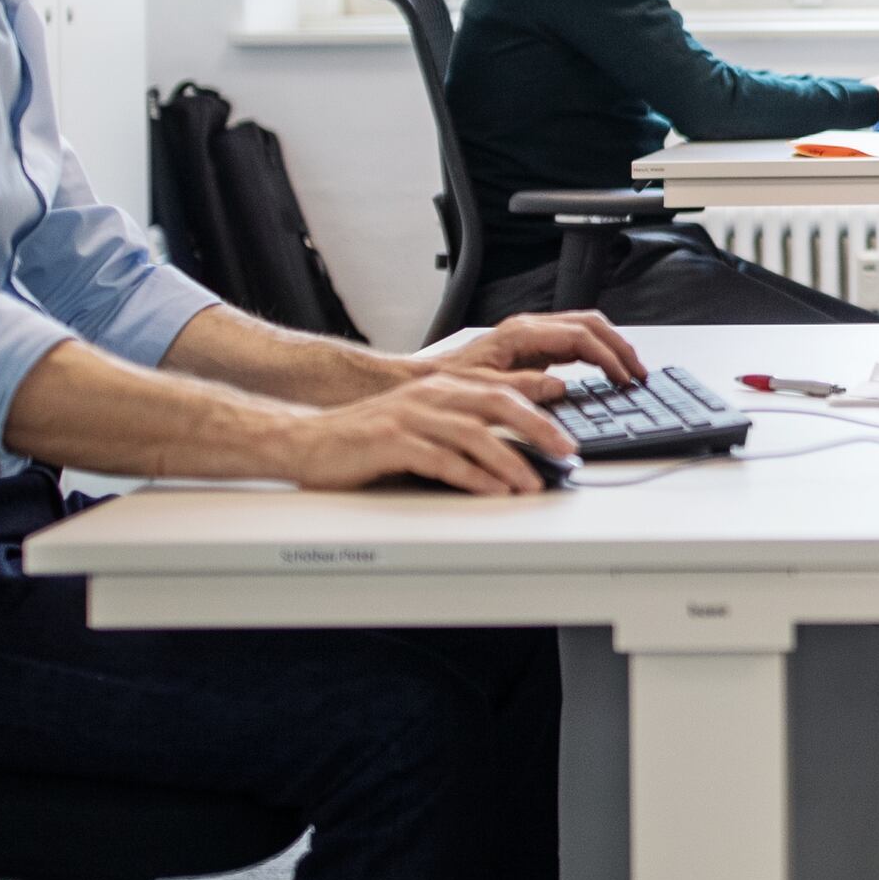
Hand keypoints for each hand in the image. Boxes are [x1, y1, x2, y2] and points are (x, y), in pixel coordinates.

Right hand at [269, 370, 574, 494]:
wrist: (307, 441)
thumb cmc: (366, 440)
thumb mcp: (420, 424)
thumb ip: (460, 430)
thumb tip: (512, 454)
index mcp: (441, 388)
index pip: (502, 390)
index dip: (540, 403)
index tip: (571, 423)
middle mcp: (430, 396)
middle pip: (498, 404)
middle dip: (538, 428)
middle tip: (567, 452)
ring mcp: (411, 418)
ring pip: (474, 434)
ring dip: (510, 461)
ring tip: (534, 483)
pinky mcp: (391, 443)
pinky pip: (441, 460)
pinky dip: (472, 477)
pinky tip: (492, 491)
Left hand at [420, 308, 644, 395]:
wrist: (425, 383)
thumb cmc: (449, 386)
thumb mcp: (486, 391)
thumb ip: (524, 388)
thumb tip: (560, 387)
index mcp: (522, 333)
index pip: (581, 336)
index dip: (609, 357)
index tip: (625, 379)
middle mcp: (530, 328)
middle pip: (591, 324)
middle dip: (620, 346)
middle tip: (638, 373)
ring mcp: (533, 335)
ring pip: (586, 328)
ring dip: (611, 347)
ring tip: (629, 371)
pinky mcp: (532, 346)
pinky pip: (575, 341)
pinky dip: (596, 353)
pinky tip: (605, 371)